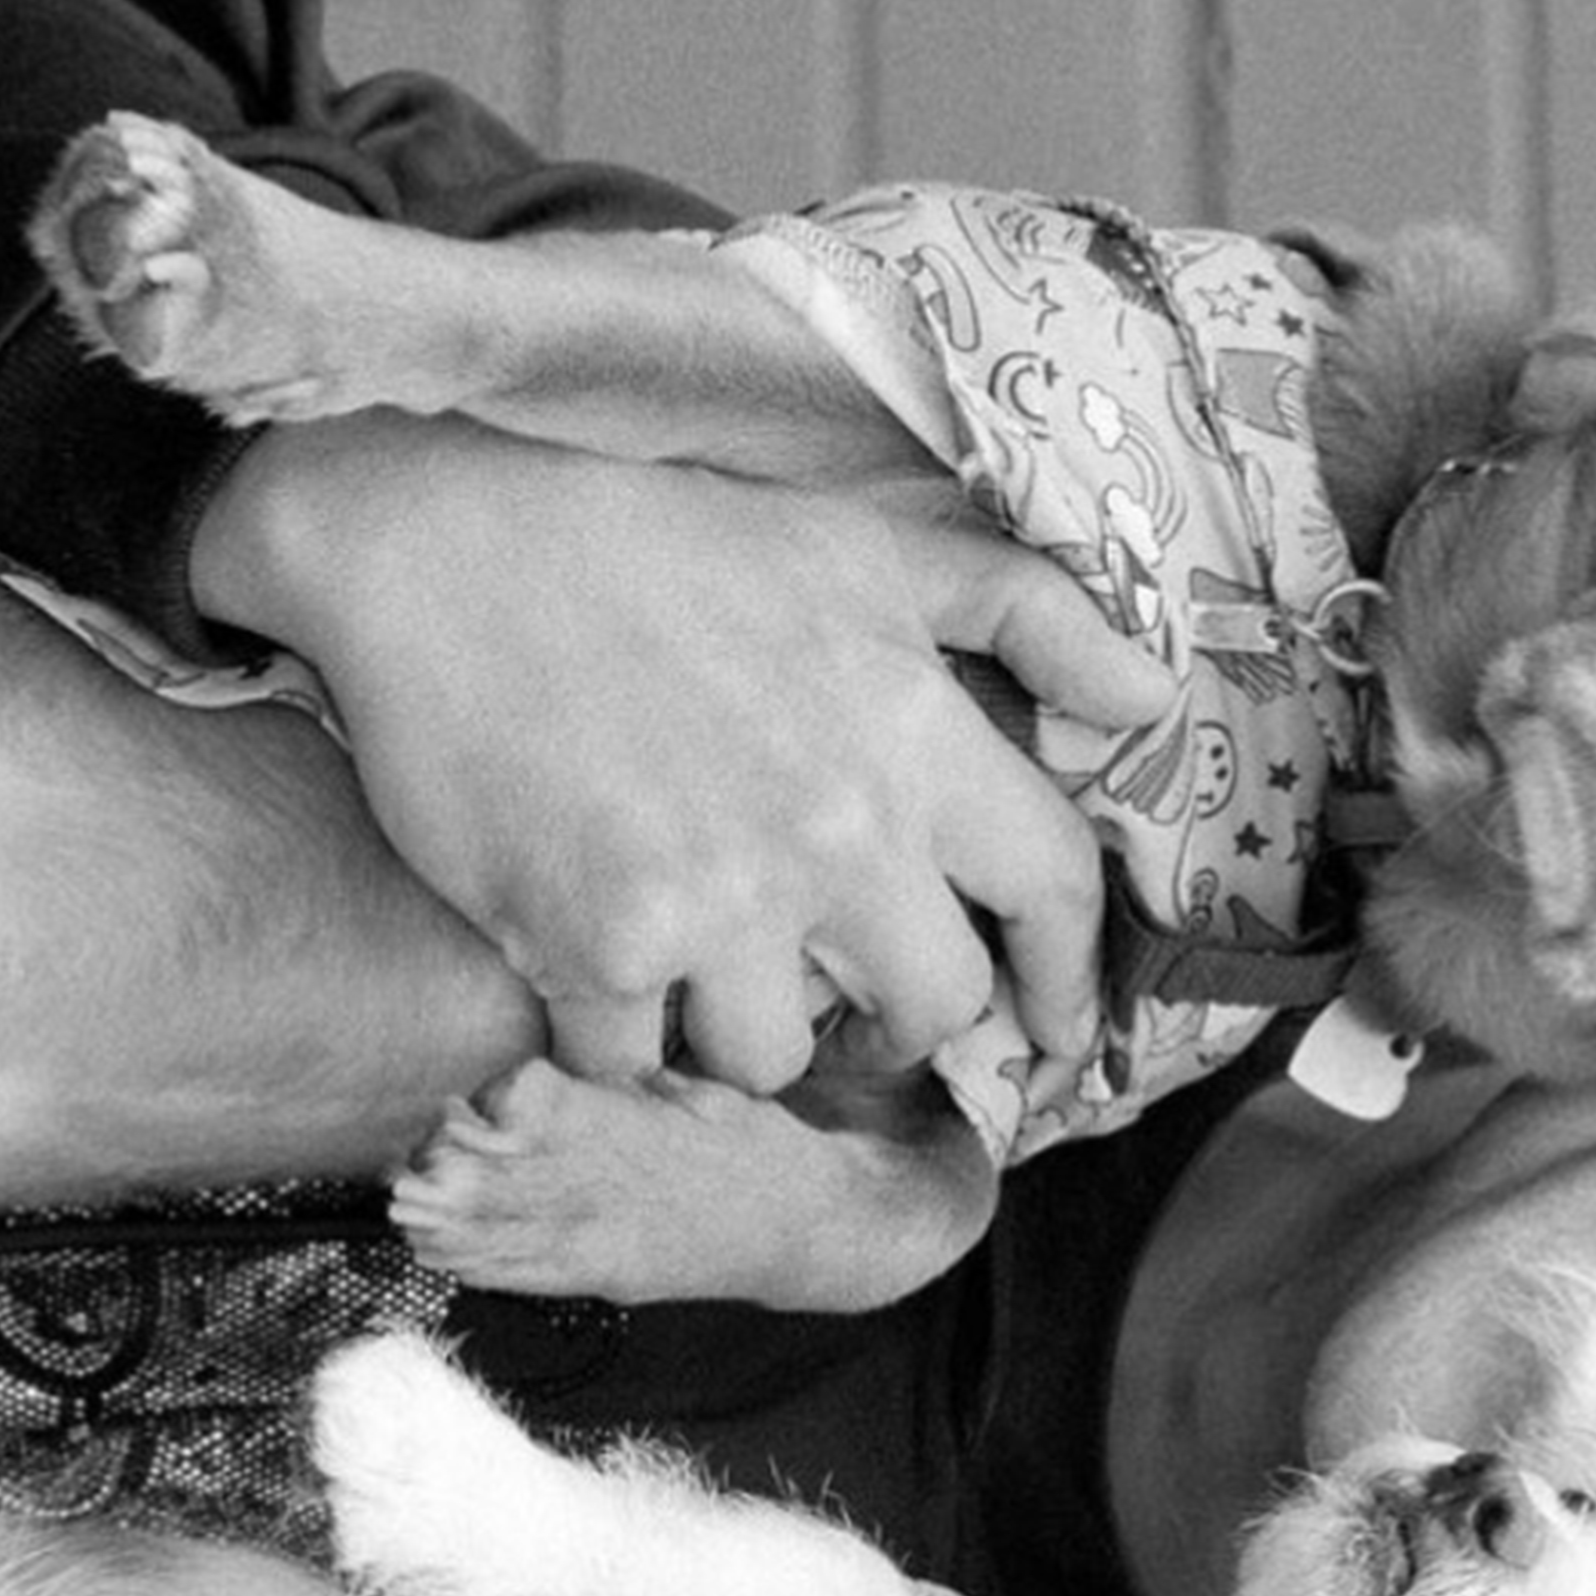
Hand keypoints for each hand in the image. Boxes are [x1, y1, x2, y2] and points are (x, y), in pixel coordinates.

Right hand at [185, 411, 1178, 1090]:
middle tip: (846, 996)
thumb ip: (1031, 617)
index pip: (1056, 889)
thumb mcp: (867, 549)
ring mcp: (713, 899)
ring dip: (746, 1030)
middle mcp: (837, 830)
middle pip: (934, 1005)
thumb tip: (1152, 703)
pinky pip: (635, 1062)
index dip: (1070, 977)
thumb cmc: (660, 535)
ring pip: (779, 1055)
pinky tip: (596, 975)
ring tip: (704, 969)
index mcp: (917, 733)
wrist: (443, 533)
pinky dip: (619, 1039)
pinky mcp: (591, 945)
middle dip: (899, 1013)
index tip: (1057, 1029)